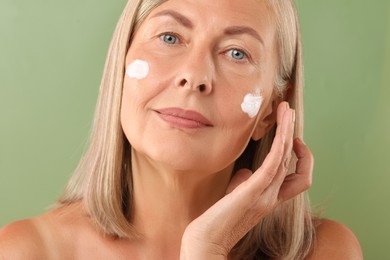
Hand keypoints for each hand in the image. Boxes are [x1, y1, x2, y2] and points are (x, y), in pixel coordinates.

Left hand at [180, 102, 313, 258]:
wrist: (206, 244)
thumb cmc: (216, 221)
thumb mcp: (234, 199)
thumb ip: (243, 184)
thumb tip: (245, 171)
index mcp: (270, 199)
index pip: (298, 177)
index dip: (299, 158)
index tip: (288, 139)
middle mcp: (273, 197)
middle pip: (298, 165)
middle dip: (294, 136)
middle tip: (290, 113)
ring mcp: (266, 196)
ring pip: (288, 159)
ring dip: (289, 132)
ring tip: (288, 111)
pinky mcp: (253, 192)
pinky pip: (275, 165)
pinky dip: (281, 145)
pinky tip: (283, 129)